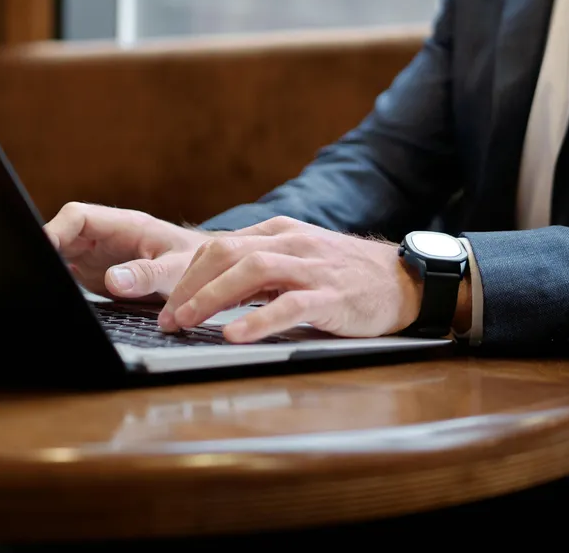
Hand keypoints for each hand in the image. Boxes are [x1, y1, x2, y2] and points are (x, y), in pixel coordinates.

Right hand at [44, 203, 203, 300]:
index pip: (77, 216)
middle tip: (34, 273)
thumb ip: (148, 274)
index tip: (44, 249)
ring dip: (50, 267)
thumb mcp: (176, 269)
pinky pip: (69, 274)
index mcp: (123, 225)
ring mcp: (97, 255)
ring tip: (41, 287)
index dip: (55, 230)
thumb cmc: (195, 261)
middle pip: (62, 235)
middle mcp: (105, 237)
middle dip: (45, 250)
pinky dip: (60, 283)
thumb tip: (115, 280)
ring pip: (61, 254)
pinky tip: (55, 297)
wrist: (206, 272)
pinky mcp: (95, 275)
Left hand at [160, 216, 422, 342]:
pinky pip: (289, 304)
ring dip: (212, 298)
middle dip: (189, 287)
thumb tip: (209, 294)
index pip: (217, 246)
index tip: (165, 305)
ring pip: (251, 271)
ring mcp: (312, 267)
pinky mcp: (332, 296)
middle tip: (168, 319)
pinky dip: (258, 319)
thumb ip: (258, 273)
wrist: (404, 280)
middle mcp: (291, 242)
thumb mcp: (297, 263)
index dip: (186, 277)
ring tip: (188, 322)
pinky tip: (236, 335)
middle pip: (225, 254)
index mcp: (278, 233)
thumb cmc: (344, 276)